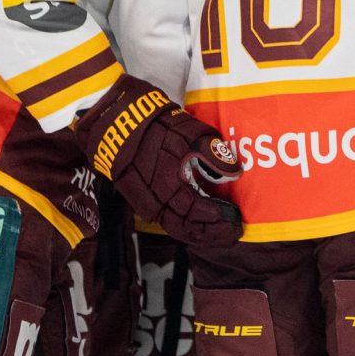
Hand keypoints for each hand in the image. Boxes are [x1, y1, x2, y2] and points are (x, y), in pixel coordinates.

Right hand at [77, 77, 242, 246]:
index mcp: (168, 183)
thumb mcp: (189, 133)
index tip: (235, 217)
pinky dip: (184, 225)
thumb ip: (213, 154)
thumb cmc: (156, 125)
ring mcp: (147, 201)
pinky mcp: (143, 199)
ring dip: (197, 233)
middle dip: (210, 234)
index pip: (195, 211)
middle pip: (185, 228)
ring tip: (218, 232)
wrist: (118, 122)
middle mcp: (156, 199)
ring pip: (175, 227)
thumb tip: (235, 172)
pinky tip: (199, 223)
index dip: (216, 218)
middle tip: (231, 232)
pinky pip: (166, 219)